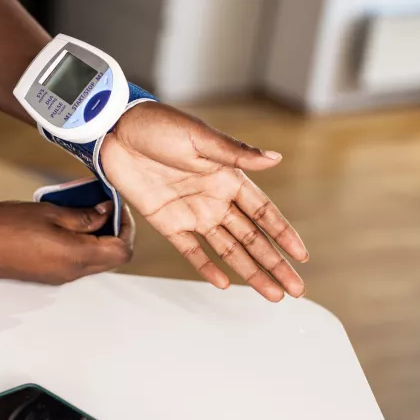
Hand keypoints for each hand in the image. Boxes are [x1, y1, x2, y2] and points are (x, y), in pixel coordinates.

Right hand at [0, 201, 133, 284]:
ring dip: (95, 237)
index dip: (126, 227)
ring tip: (80, 210)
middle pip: (111, 258)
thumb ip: (83, 216)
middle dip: (113, 231)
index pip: (121, 250)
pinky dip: (79, 243)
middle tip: (101, 205)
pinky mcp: (47, 275)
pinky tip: (64, 223)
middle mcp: (71, 273)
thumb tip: (107, 212)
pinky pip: (75, 262)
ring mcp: (59, 277)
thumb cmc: (4, 227)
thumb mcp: (49, 212)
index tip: (116, 206)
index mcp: (76, 257)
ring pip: (94, 260)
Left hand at [101, 102, 308, 301]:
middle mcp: (215, 199)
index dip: (283, 235)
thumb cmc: (160, 126)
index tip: (302, 256)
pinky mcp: (167, 222)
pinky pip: (190, 250)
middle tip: (295, 289)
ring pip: (228, 249)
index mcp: (228, 178)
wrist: (116, 132)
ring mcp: (192, 213)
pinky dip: (206, 267)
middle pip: (252, 238)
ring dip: (250, 272)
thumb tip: (276, 158)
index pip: (264, 213)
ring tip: (271, 294)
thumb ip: (236, 153)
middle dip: (275, 263)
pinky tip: (224, 283)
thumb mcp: (200, 138)